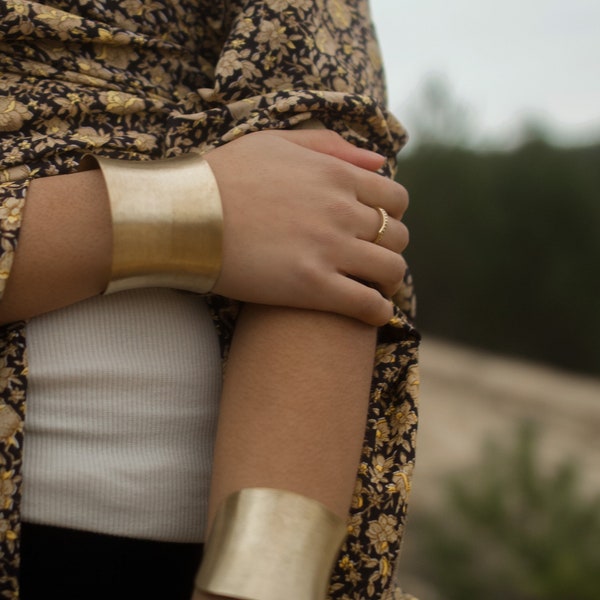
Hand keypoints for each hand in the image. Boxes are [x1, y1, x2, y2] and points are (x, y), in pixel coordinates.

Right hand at [205, 130, 408, 325]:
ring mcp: (329, 249)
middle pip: (398, 235)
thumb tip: (380, 159)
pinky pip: (368, 304)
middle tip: (372, 259)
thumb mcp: (275, 142)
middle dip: (390, 248)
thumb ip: (330, 145)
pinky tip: (371, 313)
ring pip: (392, 269)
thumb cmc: (223, 176)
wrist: (184, 215)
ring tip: (373, 287)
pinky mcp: (312, 287)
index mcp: (336, 175)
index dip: (392, 216)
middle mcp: (342, 211)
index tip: (376, 229)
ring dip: (390, 281)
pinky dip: (379, 311)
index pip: (395, 199)